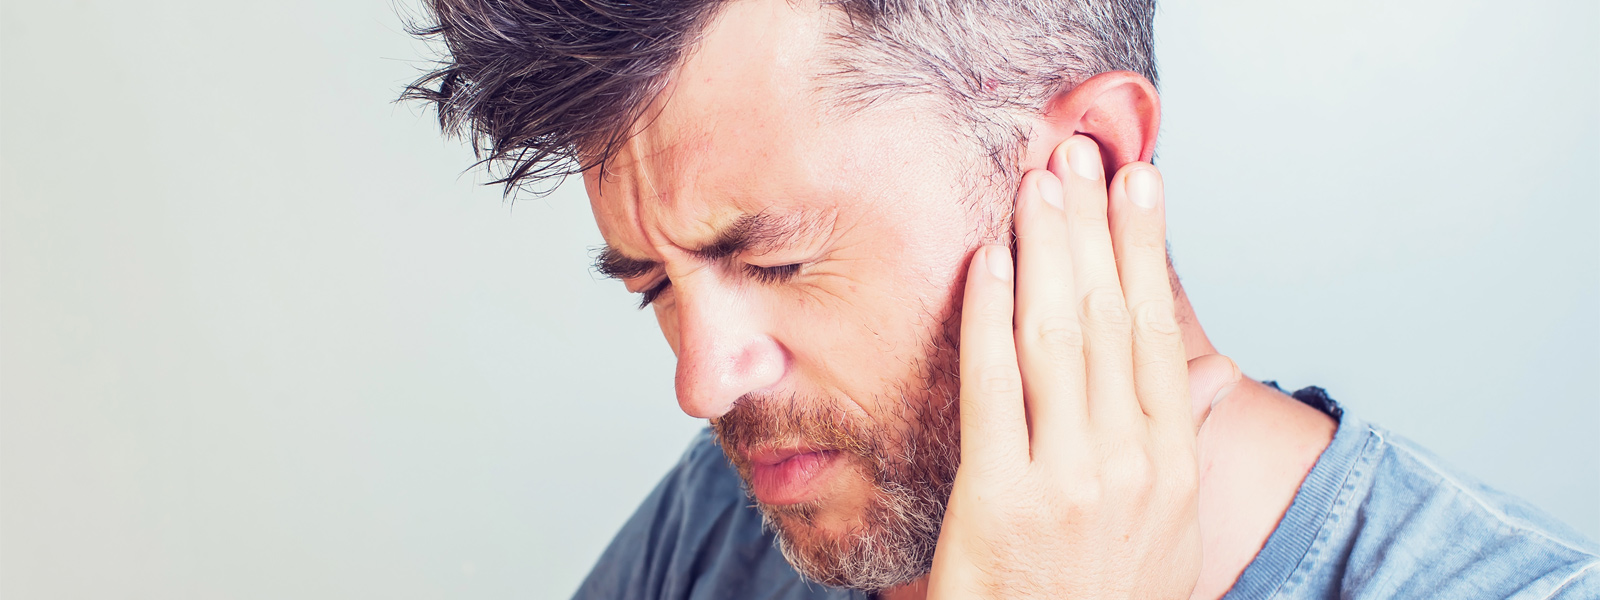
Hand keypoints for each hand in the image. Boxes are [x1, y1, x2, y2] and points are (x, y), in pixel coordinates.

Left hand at [927, 136, 1240, 597]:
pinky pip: (995, 388)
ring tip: (1039, 183)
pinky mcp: (1003, 500)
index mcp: (1171, 468)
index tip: (1140, 183)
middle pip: (1112, 318)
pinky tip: (989, 264)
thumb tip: (1195, 376)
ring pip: (1060, 337)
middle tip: (1082, 153)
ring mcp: (1069, 481)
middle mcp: (1130, 465)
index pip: (1157, 333)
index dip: (1144, 250)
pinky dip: (991, 318)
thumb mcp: (1164, 532)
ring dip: (1047, 250)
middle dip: (1095, 226)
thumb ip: (1168, 450)